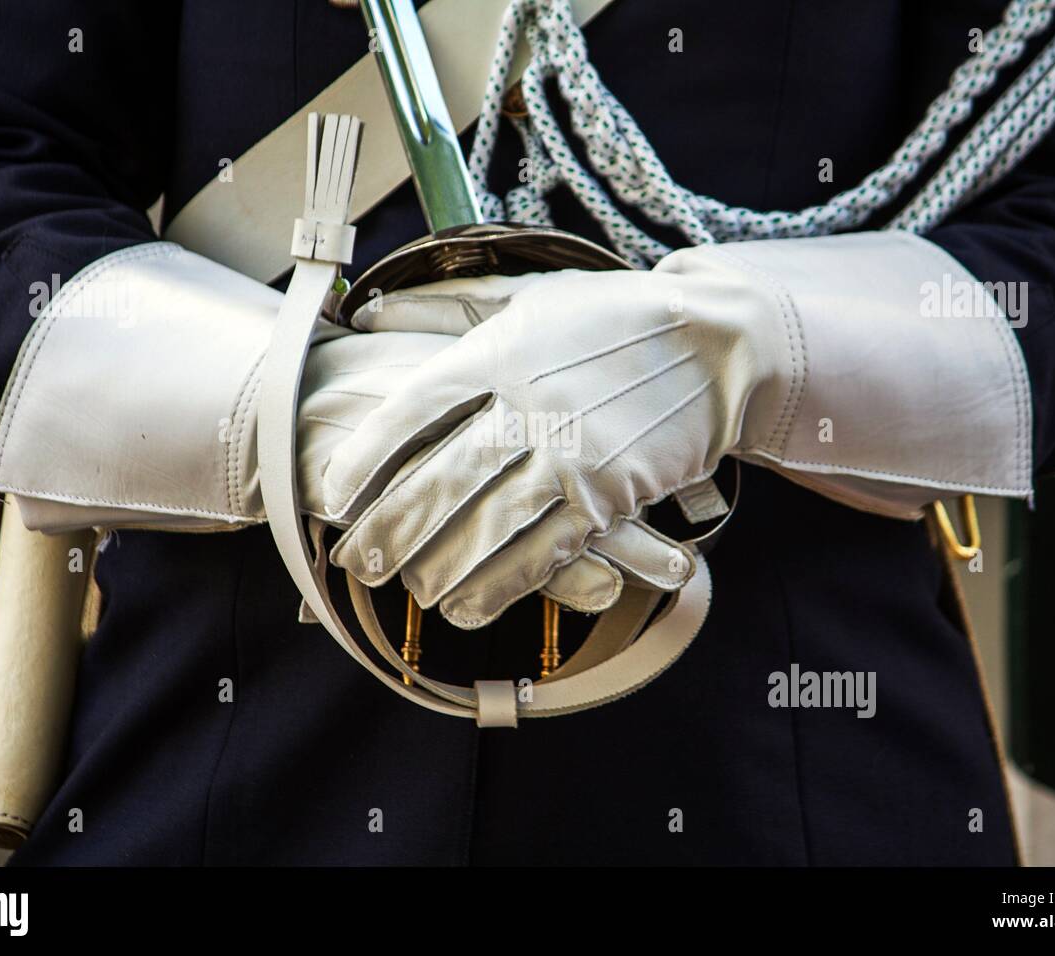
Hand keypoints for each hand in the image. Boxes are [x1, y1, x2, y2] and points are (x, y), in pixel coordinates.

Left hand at [323, 259, 786, 627]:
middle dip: (390, 530)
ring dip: (436, 568)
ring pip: (485, 527)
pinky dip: (497, 587)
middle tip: (358, 564)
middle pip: (438, 479)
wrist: (719, 345)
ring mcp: (571, 455)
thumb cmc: (615, 318)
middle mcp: (529, 405)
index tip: (335, 494)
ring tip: (406, 591)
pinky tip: (464, 607)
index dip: (366, 457)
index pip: (414, 409)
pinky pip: (541, 553)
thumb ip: (445, 305)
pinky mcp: (609, 496)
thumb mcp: (530, 296)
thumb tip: (369, 310)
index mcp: (500, 352)